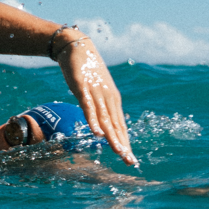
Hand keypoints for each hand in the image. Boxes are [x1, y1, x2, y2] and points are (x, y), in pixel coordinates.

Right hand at [56, 35, 136, 165]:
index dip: (125, 142)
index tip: (130, 158)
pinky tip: (98, 133)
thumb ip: (98, 106)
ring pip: (106, 119)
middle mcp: (108, 98)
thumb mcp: (95, 90)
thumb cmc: (87, 70)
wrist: (78, 47)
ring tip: (119, 152)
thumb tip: (100, 122)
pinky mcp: (83, 89)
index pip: (121, 126)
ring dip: (113, 137)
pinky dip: (93, 121)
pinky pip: (89, 108)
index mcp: (113, 100)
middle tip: (130, 161)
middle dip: (123, 144)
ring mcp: (96, 94)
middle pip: (117, 126)